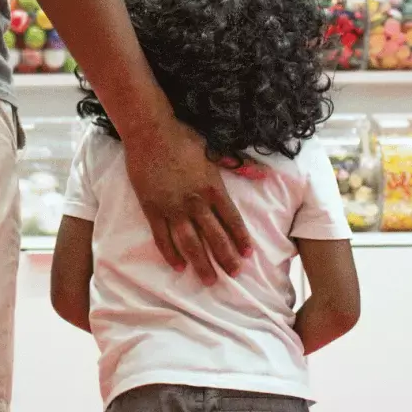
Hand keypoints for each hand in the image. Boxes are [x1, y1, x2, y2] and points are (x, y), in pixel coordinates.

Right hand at [122, 117, 251, 282]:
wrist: (150, 132)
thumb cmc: (182, 137)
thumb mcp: (214, 149)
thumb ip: (236, 165)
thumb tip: (262, 173)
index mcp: (212, 187)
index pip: (232, 220)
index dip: (241, 238)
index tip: (248, 254)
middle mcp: (195, 202)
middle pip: (215, 237)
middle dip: (226, 258)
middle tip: (234, 274)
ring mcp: (173, 208)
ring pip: (190, 243)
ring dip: (202, 264)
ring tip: (209, 280)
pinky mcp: (152, 209)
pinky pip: (162, 237)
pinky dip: (170, 253)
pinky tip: (178, 266)